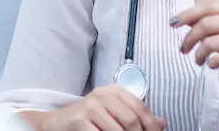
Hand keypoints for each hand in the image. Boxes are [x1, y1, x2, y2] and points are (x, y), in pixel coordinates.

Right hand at [41, 84, 166, 130]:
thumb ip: (136, 115)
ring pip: (118, 130)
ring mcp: (91, 106)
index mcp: (115, 90)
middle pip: (131, 119)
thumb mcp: (113, 112)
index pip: (141, 107)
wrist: (56, 122)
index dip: (151, 125)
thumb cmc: (88, 118)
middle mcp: (104, 94)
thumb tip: (162, 123)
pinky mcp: (79, 119)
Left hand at [171, 1, 218, 91]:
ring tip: (198, 59)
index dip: (187, 14)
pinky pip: (218, 58)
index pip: (206, 7)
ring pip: (209, 43)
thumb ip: (209, 20)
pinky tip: (212, 64)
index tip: (173, 23)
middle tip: (183, 49)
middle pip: (205, 24)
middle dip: (189, 37)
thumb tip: (182, 19)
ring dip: (198, 54)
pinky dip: (210, 63)